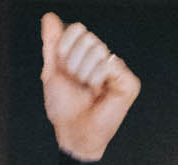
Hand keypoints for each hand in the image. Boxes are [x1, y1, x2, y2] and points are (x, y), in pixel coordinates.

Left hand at [40, 14, 139, 161]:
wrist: (72, 133)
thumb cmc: (63, 107)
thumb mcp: (52, 72)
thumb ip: (51, 44)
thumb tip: (48, 17)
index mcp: (85, 54)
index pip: (77, 30)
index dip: (64, 47)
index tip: (63, 69)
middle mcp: (103, 58)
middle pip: (87, 38)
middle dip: (73, 63)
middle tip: (77, 82)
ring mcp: (117, 69)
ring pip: (98, 50)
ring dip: (84, 73)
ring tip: (88, 89)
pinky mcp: (129, 82)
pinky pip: (109, 64)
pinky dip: (97, 78)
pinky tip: (99, 91)